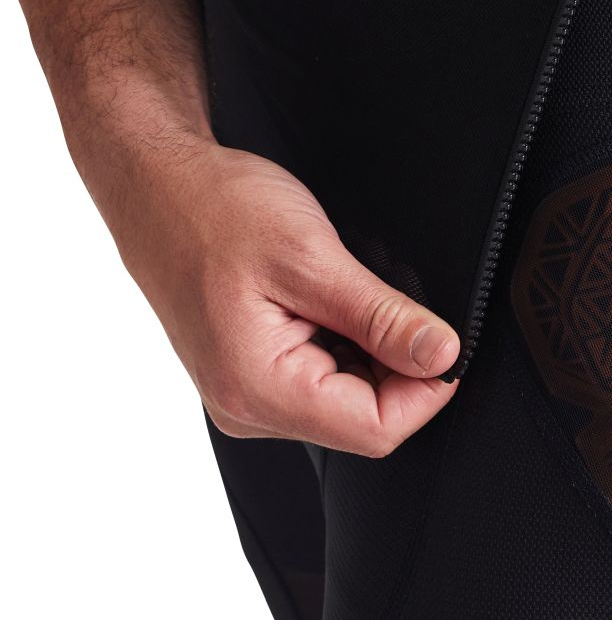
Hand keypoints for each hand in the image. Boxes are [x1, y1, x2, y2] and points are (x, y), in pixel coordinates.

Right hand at [116, 137, 459, 457]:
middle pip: (362, 419)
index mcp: (258, 390)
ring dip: (367, 350)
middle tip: (388, 298)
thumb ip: (381, 317)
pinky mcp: (248, 374)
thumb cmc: (214, 211)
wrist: (159, 187)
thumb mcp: (311, 256)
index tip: (445, 341)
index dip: (425, 388)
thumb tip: (440, 355)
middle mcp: (247, 407)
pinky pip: (317, 379)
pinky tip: (324, 298)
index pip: (375, 431)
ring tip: (342, 291)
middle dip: (395, 364)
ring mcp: (244, 394)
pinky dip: (340, 342)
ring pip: (343, 399)